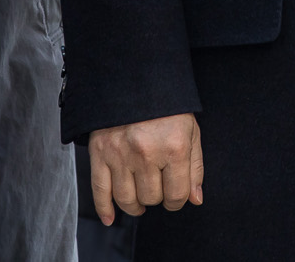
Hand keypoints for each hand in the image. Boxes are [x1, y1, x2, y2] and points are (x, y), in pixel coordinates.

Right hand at [88, 114, 202, 224]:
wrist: (134, 78)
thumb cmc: (167, 106)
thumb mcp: (190, 130)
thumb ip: (195, 167)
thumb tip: (195, 199)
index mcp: (174, 147)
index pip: (177, 194)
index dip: (178, 200)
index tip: (176, 195)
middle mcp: (146, 153)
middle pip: (152, 198)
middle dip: (158, 196)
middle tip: (158, 185)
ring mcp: (121, 154)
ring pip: (128, 199)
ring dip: (136, 205)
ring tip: (140, 200)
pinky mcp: (100, 152)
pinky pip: (100, 190)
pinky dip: (104, 208)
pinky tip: (110, 217)